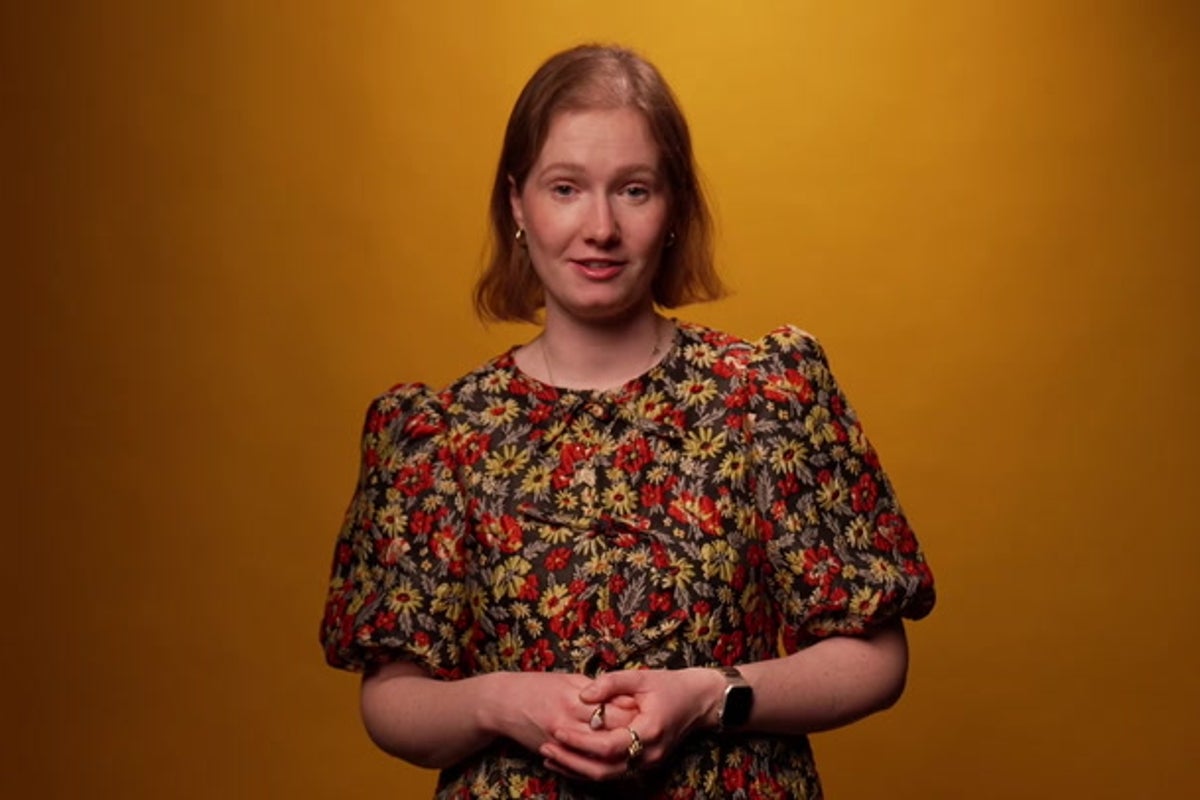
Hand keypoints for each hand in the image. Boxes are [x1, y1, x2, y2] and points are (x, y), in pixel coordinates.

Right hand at [485, 672, 638, 779]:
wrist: (502, 704)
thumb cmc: (536, 687)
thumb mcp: (568, 679)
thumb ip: (596, 689)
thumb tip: (624, 696)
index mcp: (574, 698)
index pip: (612, 710)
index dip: (632, 713)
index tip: (647, 710)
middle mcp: (568, 722)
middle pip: (608, 734)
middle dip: (629, 734)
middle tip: (647, 731)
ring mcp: (560, 741)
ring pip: (597, 756)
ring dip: (616, 754)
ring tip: (632, 748)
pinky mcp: (554, 753)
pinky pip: (579, 766)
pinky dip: (596, 764)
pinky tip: (609, 761)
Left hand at [539, 668, 722, 780]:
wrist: (700, 701)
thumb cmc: (671, 685)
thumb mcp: (642, 677)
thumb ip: (611, 683)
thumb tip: (583, 695)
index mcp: (649, 731)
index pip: (607, 745)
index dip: (579, 740)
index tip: (556, 728)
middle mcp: (648, 754)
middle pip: (603, 769)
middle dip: (571, 760)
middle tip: (545, 745)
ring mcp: (647, 764)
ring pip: (606, 776)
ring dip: (576, 768)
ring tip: (549, 754)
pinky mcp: (643, 765)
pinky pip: (612, 773)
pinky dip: (588, 768)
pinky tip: (568, 760)